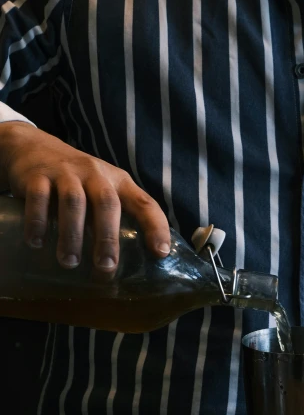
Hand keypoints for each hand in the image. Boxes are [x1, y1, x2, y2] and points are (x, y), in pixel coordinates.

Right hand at [0, 123, 170, 271]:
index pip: (144, 203)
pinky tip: (36, 243)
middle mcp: (95, 174)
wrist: (31, 147)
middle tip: (105, 267)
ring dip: (72, 235)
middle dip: (107, 238)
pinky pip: (39, 198)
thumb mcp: (101, 189)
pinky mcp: (37, 175)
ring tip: (69, 263)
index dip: (155, 227)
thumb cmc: (75, 180)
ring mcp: (66, 172)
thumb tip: (127, 264)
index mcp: (118, 181)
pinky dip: (37, 222)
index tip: (160, 253)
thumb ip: (113, 216)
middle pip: (107, 204)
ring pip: (73, 202)